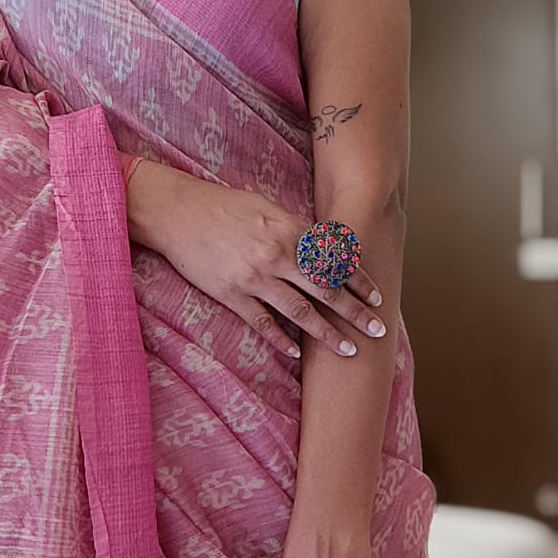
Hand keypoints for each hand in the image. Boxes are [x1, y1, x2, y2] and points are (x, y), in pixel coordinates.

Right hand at [129, 161, 386, 360]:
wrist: (178, 212)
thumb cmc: (223, 205)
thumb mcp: (267, 207)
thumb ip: (295, 229)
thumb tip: (322, 246)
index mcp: (290, 230)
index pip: (335, 260)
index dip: (359, 280)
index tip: (377, 296)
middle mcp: (278, 255)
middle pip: (326, 289)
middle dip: (356, 311)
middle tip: (378, 329)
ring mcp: (254, 278)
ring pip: (300, 312)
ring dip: (328, 333)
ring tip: (349, 349)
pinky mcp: (231, 294)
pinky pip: (262, 322)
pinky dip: (280, 339)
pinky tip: (296, 352)